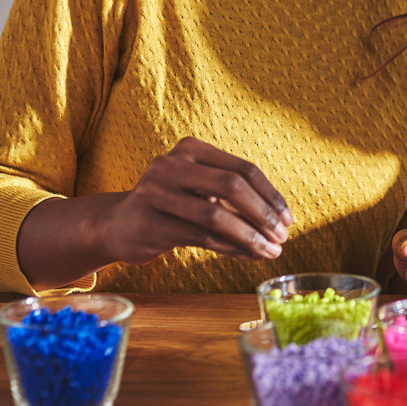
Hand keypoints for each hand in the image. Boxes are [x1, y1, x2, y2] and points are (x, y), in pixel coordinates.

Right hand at [99, 137, 293, 264]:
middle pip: (231, 186)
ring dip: (250, 237)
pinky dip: (230, 248)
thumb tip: (279, 220)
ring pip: (216, 217)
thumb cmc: (172, 205)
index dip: (270, 195)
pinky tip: (248, 255)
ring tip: (270, 251)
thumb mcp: (200, 188)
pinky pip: (201, 238)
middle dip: (263, 214)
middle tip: (282, 237)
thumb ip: (233, 194)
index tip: (288, 219)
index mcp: (190, 149)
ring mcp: (156, 194)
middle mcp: (170, 165)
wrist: (118, 224)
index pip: (242, 169)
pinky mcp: (150, 224)